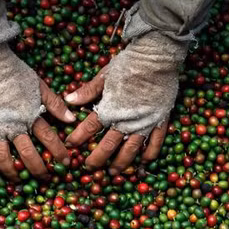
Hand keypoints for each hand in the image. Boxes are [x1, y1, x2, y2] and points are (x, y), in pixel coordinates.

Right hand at [0, 44, 74, 180]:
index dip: (59, 153)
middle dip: (39, 170)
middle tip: (45, 178)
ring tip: (18, 179)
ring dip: (12, 172)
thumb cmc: (15, 72)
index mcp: (30, 116)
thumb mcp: (40, 86)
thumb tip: (71, 119)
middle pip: (28, 155)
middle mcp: (13, 126)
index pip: (49, 139)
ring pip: (3, 158)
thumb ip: (55, 104)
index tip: (66, 163)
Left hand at [63, 32, 187, 174]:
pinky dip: (149, 154)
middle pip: (108, 145)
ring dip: (121, 163)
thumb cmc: (128, 63)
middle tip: (89, 168)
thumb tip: (68, 101)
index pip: (89, 128)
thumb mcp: (104, 76)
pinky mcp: (160, 121)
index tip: (70, 145)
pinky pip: (155, 142)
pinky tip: (143, 162)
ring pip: (130, 149)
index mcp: (110, 108)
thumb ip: (87, 91)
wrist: (157, 56)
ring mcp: (145, 123)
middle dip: (97, 158)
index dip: (78, 138)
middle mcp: (126, 120)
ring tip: (113, 172)